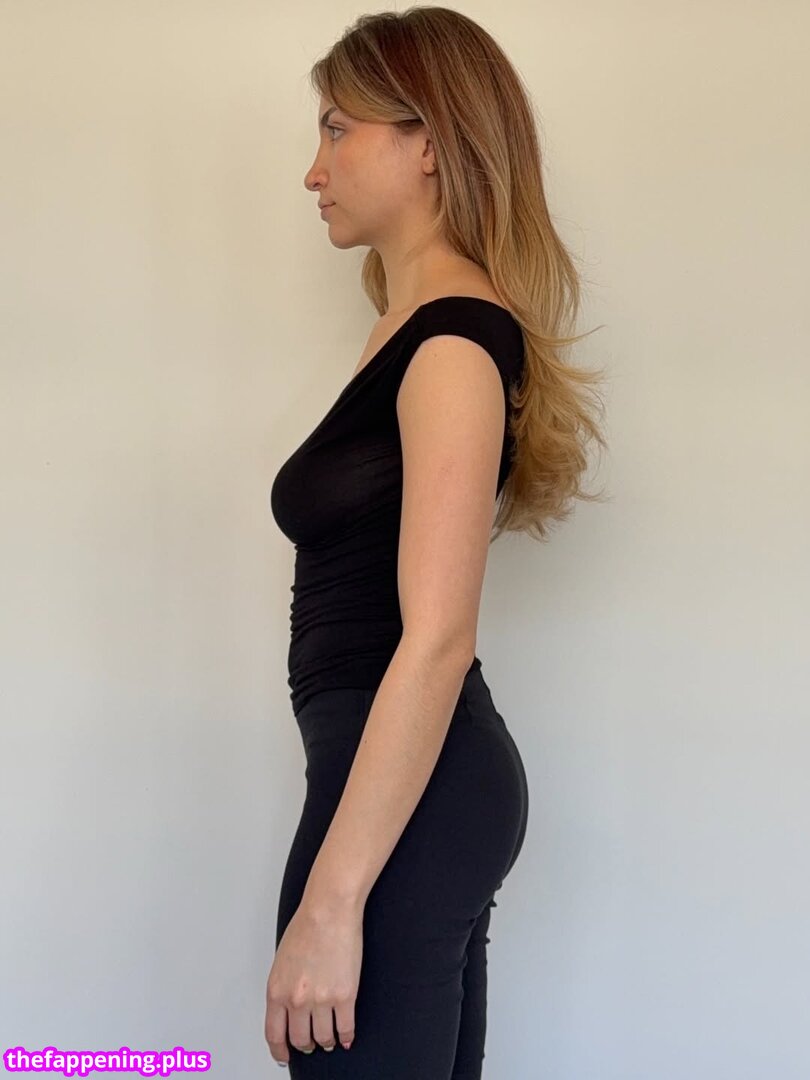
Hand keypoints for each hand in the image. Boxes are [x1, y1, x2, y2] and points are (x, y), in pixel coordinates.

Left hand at [265, 897, 362, 1065]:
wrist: (329, 910)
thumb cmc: (307, 926)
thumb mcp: (282, 961)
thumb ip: (284, 988)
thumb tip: (289, 1009)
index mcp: (277, 990)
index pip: (274, 1034)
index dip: (280, 1051)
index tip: (284, 1056)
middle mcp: (297, 1000)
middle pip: (300, 1040)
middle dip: (306, 1045)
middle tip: (311, 1044)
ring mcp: (321, 1000)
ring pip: (323, 1038)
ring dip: (327, 1042)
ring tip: (330, 1039)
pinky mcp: (345, 996)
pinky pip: (345, 1028)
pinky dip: (346, 1037)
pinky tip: (346, 1036)